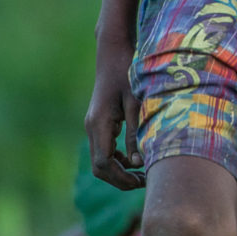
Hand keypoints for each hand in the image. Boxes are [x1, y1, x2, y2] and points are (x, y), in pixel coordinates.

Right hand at [85, 36, 144, 190]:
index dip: (120, 178)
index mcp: (99, 124)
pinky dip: (117, 158)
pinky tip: (136, 157)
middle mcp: (91, 127)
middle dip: (120, 178)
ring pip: (100, 160)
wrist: (113, 53)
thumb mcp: (136, 102)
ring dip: (119, 170)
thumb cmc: (128, 72)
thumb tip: (139, 163)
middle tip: (145, 182)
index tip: (142, 181)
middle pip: (99, 167)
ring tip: (144, 172)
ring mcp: (92, 125)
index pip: (103, 164)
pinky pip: (104, 149)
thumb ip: (136, 131)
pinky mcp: (99, 122)